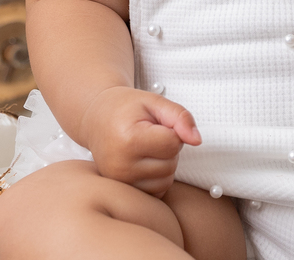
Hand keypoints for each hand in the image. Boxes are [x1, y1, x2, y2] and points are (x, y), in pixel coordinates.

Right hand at [78, 86, 201, 196]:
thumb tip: (197, 140)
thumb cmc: (127, 108)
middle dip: (168, 148)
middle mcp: (121, 166)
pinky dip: (156, 178)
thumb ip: (180, 117)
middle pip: (171, 164)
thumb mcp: (154, 102)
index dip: (172, 130)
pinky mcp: (122, 192)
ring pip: (166, 181)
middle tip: (149, 134)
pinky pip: (157, 192)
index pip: (173, 143)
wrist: (96, 119)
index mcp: (129, 140)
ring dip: (163, 164)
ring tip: (145, 147)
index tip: (155, 123)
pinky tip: (143, 162)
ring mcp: (119, 183)